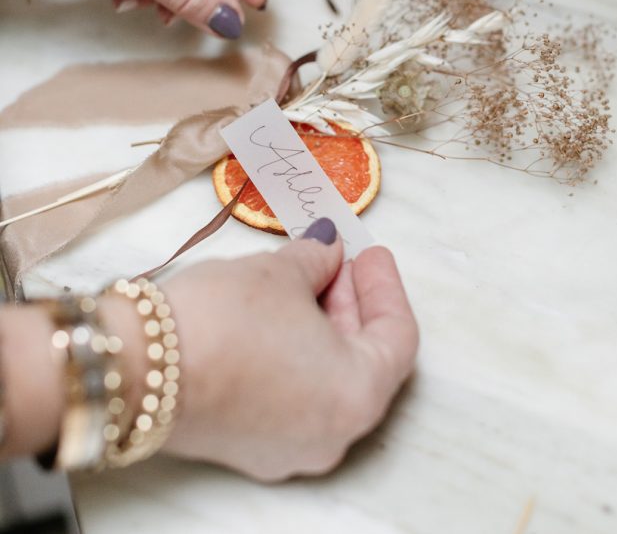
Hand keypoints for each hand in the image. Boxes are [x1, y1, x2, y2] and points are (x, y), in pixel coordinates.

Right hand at [157, 237, 417, 479]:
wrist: (137, 364)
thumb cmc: (223, 320)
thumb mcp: (281, 272)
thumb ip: (318, 260)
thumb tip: (327, 251)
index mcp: (356, 396)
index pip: (396, 337)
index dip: (385, 287)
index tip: (370, 253)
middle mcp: (329, 435)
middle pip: (362, 360)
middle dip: (350, 302)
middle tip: (336, 258)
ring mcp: (286, 447)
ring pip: (324, 379)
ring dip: (320, 324)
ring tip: (302, 275)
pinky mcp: (246, 444)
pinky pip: (290, 395)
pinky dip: (293, 353)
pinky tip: (273, 312)